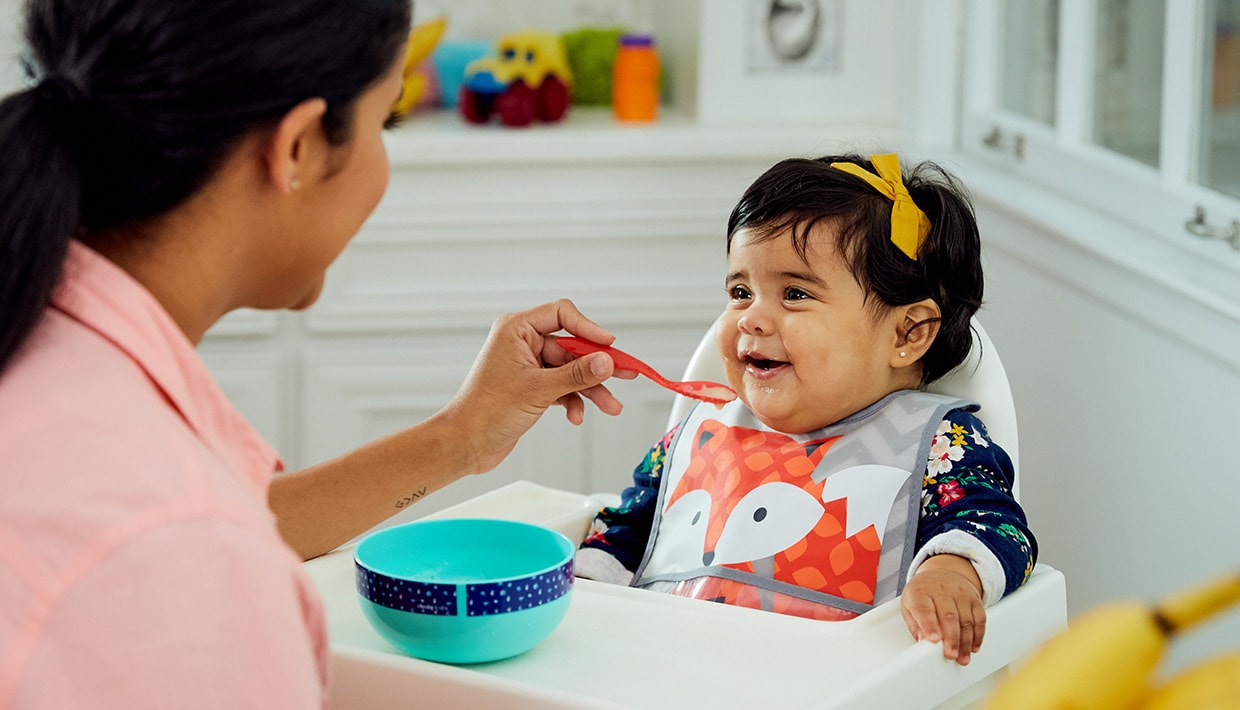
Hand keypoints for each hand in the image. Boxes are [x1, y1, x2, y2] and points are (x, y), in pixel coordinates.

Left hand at [443, 299, 630, 474]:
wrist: (466, 443)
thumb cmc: (486, 411)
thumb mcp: (539, 390)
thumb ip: (576, 374)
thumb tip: (606, 362)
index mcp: (516, 330)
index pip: (562, 315)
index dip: (589, 328)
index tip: (610, 345)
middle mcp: (522, 343)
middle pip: (571, 346)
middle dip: (597, 366)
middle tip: (626, 373)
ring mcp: (527, 366)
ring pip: (570, 370)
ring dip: (590, 389)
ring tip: (610, 406)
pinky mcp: (531, 387)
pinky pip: (562, 387)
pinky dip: (572, 400)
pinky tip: (575, 415)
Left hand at [900, 554, 985, 665]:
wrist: (942, 573)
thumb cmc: (923, 593)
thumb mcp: (909, 605)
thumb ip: (914, 625)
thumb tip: (922, 640)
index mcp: (920, 592)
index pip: (925, 609)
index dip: (930, 625)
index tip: (934, 640)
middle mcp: (941, 590)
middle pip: (949, 616)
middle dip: (951, 639)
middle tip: (951, 655)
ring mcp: (960, 594)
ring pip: (966, 620)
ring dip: (965, 642)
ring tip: (962, 658)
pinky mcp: (975, 599)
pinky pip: (979, 619)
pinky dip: (978, 635)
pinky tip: (973, 647)